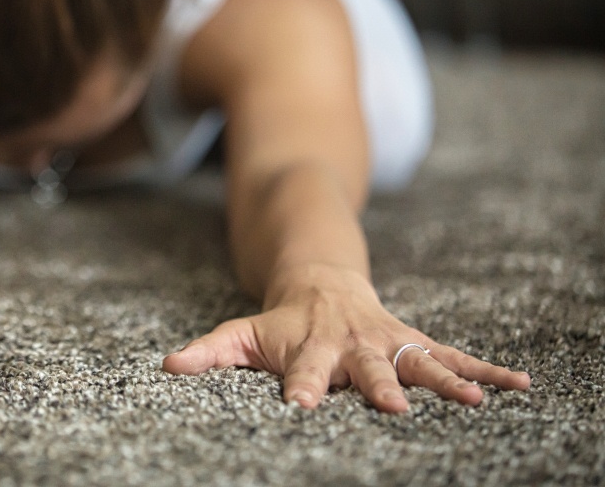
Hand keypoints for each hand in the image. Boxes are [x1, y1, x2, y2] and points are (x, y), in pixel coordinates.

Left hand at [161, 270, 530, 412]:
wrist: (320, 281)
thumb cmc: (279, 321)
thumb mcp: (241, 333)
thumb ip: (209, 351)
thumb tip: (166, 365)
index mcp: (309, 345)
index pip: (303, 369)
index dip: (301, 386)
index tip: (299, 406)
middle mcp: (353, 343)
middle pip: (367, 366)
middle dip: (380, 386)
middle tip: (394, 407)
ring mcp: (388, 340)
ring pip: (419, 359)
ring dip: (446, 379)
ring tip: (475, 399)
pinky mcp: (414, 341)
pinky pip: (453, 354)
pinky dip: (486, 369)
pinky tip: (522, 384)